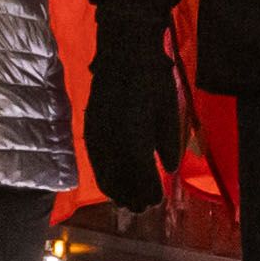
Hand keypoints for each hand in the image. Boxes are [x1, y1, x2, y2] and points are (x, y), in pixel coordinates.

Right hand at [88, 34, 185, 213]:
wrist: (123, 51)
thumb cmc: (153, 78)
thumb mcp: (169, 109)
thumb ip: (169, 142)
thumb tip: (169, 169)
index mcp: (135, 136)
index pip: (140, 175)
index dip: (148, 191)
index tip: (157, 202)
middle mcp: (113, 139)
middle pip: (120, 178)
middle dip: (131, 196)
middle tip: (142, 209)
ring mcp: (98, 133)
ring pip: (103, 172)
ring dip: (115, 190)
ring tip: (127, 202)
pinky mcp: (90, 126)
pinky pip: (94, 159)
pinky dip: (103, 174)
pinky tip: (110, 181)